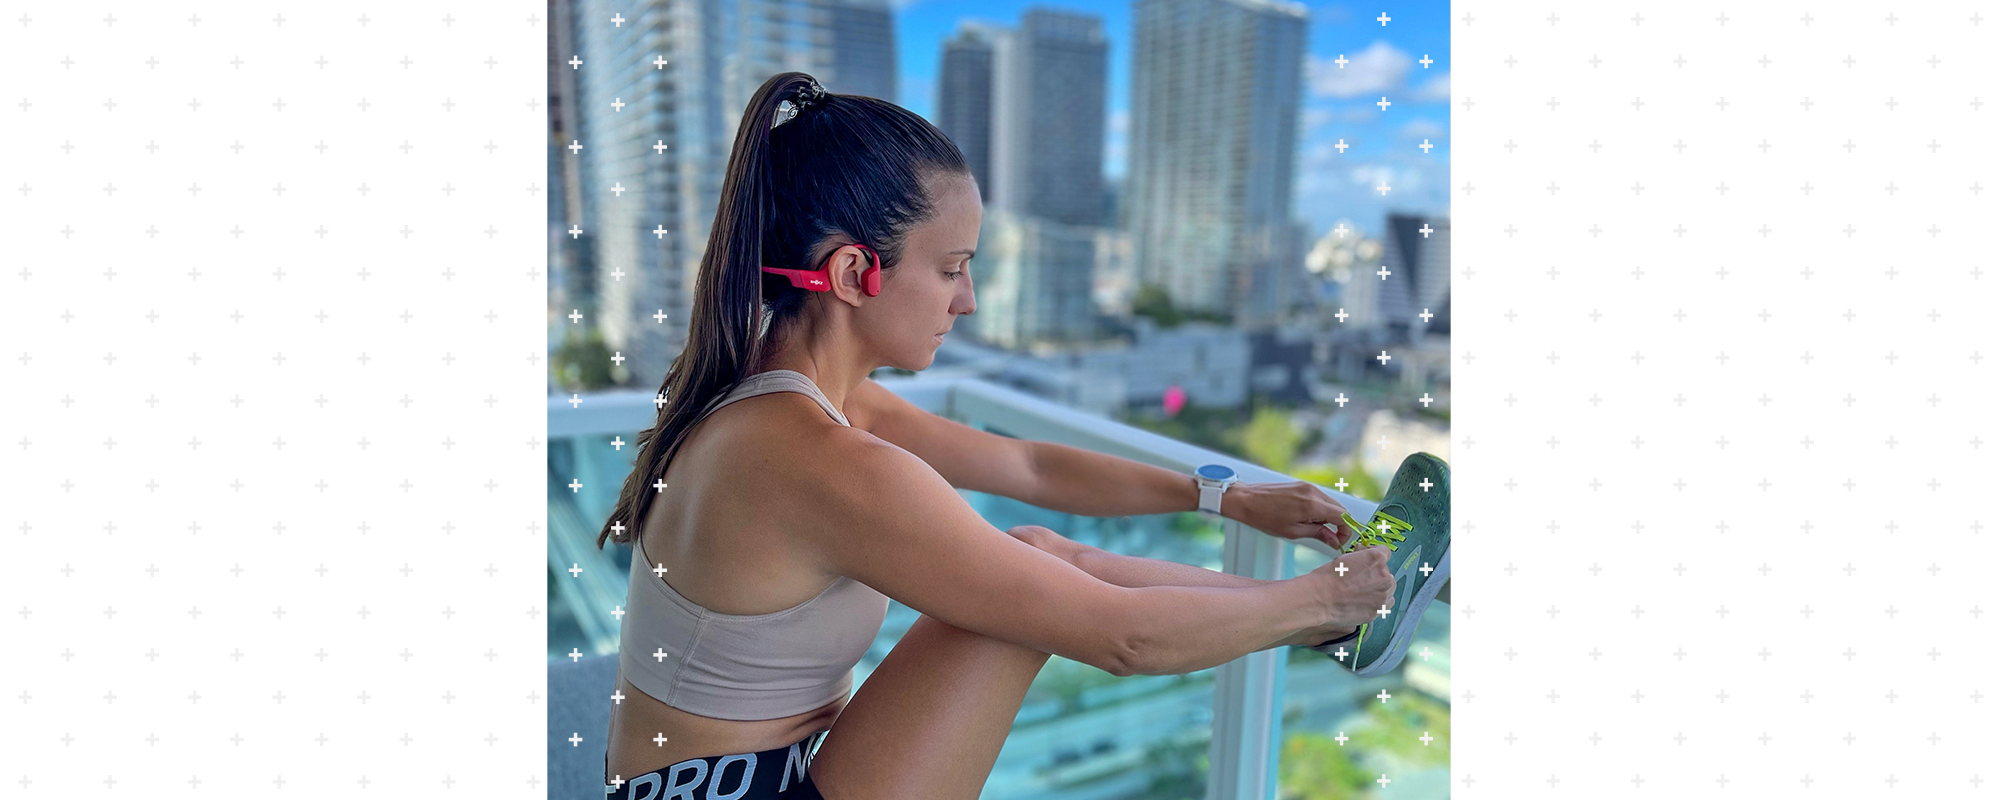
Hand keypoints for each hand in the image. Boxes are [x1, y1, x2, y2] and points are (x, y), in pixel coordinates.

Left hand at [1223, 480, 1360, 550]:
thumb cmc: (1264, 517)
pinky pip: (1319, 496)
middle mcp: (1313, 492)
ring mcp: (1307, 486)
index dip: (1345, 531)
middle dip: (1339, 524)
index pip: (1343, 516)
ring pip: (1330, 502)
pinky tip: (1307, 517)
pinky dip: (1320, 508)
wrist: (1245, 499)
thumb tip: (1334, 540)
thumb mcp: (1292, 532)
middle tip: (1329, 537)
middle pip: (1339, 508)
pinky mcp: (1301, 484)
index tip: (1339, 541)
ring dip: (1329, 516)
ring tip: (1314, 527)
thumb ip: (1318, 534)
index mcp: (1312, 505)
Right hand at [1306, 546, 1394, 631]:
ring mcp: (1383, 595)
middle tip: (1360, 579)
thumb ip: (1360, 555)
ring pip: (1388, 588)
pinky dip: (1379, 602)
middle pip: (1387, 572)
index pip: (1385, 552)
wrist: (1321, 600)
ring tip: (1362, 592)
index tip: (1368, 560)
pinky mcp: (1379, 610)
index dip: (1374, 554)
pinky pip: (1386, 604)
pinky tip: (1365, 601)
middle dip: (1376, 573)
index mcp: (1376, 559)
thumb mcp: (1344, 557)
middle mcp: (1384, 576)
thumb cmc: (1328, 579)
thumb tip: (1363, 553)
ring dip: (1379, 588)